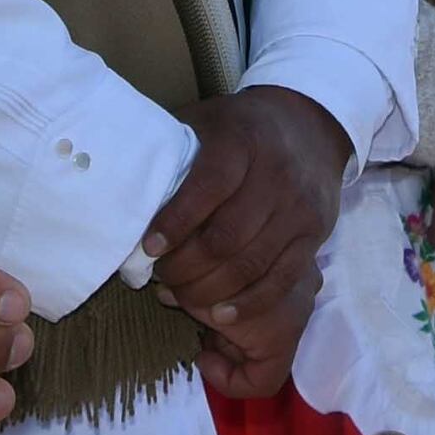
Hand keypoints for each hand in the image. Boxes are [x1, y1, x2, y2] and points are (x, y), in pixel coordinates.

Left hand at [143, 85, 347, 336]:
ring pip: (251, 264)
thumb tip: (121, 186)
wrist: (309, 125)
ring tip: (182, 295)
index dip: (176, 221)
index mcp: (243, 141)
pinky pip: (281, 279)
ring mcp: (299, 207)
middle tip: (162, 277)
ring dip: (210, 290)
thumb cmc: (241, 128)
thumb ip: (171, 150)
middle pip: (227, 237)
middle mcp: (276, 175)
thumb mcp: (205, 121)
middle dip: (187, 267)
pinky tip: (220, 313)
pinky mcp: (314, 234)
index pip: (209, 186)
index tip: (149, 248)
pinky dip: (248, 303)